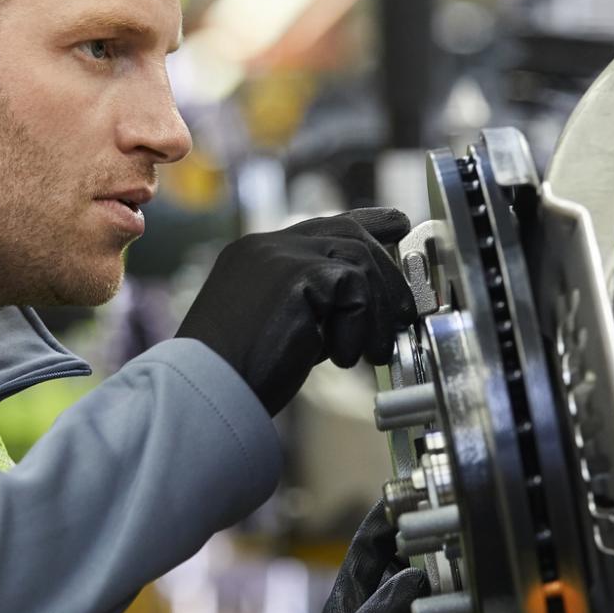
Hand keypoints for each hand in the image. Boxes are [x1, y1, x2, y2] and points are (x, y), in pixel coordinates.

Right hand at [177, 208, 418, 414]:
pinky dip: (359, 326)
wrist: (206, 390)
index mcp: (257, 255)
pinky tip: (341, 358)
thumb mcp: (278, 326)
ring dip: (379, 311)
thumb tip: (362, 307)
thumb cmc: (237, 373)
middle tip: (407, 311)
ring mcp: (281, 254)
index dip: (367, 222)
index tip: (398, 225)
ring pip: (359, 259)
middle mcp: (267, 245)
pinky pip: (354, 288)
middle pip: (348, 233)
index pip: (322, 226)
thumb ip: (313, 305)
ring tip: (376, 352)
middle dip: (387, 270)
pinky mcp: (297, 273)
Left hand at [260, 501, 465, 612]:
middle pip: (421, 562)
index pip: (374, 543)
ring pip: (452, 598)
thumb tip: (416, 576)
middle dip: (443, 539)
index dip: (393, 513)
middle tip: (471, 516)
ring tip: (495, 560)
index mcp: (353, 604)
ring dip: (471, 582)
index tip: (418, 483)